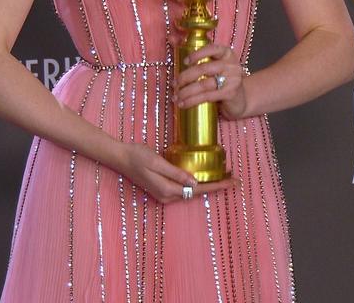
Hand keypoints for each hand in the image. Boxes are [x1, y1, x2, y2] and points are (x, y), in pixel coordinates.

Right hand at [117, 143, 233, 202]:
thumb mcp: (157, 162)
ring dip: (207, 185)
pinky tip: (204, 176)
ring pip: (191, 192)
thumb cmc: (137, 156)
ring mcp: (164, 194)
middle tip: (233, 178)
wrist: (120, 157)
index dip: (217, 186)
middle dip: (216, 186)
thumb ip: (176, 173)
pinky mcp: (162, 189)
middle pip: (197, 193)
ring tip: (223, 176)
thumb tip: (195, 182)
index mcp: (167, 190)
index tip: (232, 182)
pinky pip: (184, 188)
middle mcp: (167, 196)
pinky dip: (197, 183)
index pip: (198, 190)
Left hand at [173, 43, 249, 118]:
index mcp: (226, 53)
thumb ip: (194, 53)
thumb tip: (170, 38)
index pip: (212, 49)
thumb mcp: (212, 65)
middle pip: (203, 68)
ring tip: (176, 96)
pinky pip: (207, 96)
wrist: (240, 100)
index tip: (184, 62)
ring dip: (186, 92)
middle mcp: (232, 65)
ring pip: (203, 84)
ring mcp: (233, 80)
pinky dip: (192, 101)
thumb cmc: (222, 80)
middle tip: (174, 84)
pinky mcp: (230, 94)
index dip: (197, 54)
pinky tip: (184, 104)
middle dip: (185, 77)